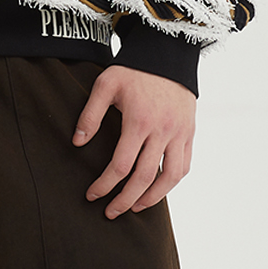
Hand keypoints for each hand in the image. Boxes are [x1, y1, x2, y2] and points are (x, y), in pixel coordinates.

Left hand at [73, 66, 196, 217]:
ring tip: (136, 207)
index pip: (121, 166)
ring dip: (152, 198)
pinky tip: (157, 189)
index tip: (92, 195)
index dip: (105, 185)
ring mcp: (180, 133)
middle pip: (144, 178)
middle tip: (110, 213)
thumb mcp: (105, 84)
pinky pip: (184, 165)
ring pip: (170, 177)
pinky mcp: (190, 133)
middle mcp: (162, 131)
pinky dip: (171, 182)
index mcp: (139, 122)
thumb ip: (90, 115)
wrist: (168, 56)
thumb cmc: (133, 70)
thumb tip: (78, 144)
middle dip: (125, 200)